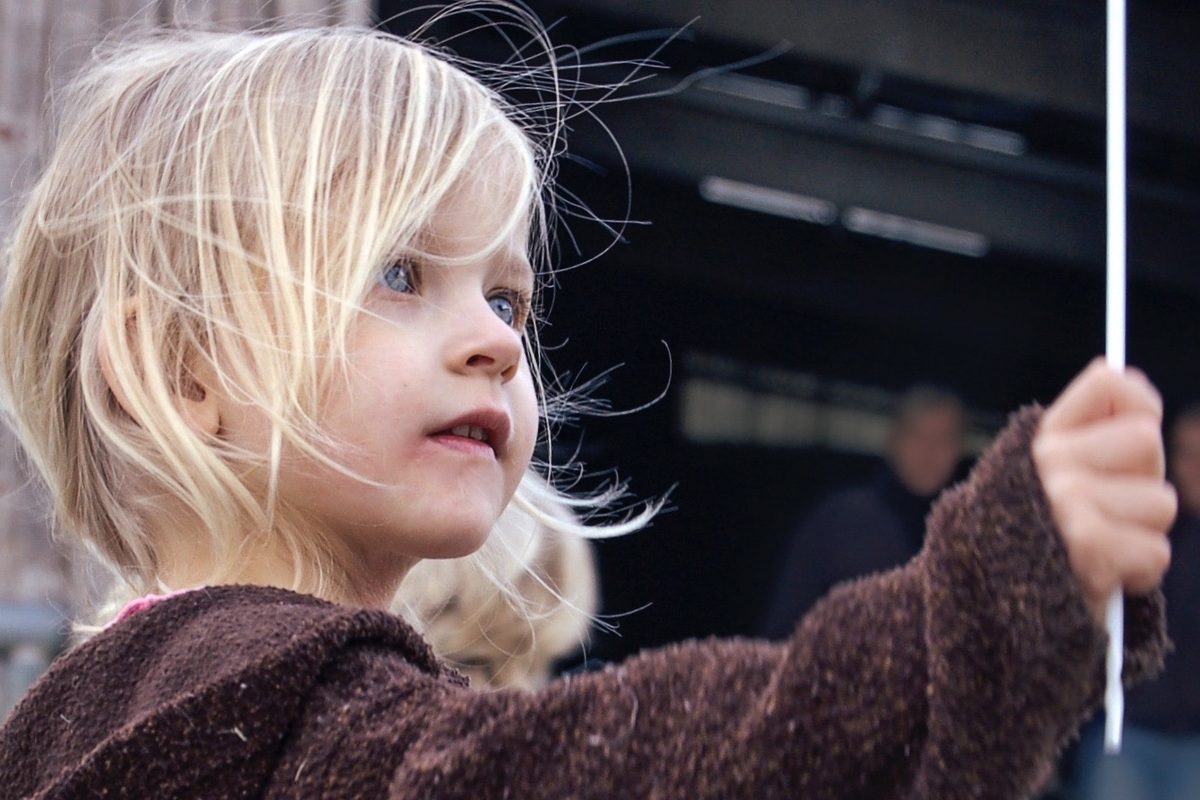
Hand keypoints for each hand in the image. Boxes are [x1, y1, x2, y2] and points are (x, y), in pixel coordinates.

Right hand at [1032, 359, 1175, 625]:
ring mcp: (1067, 500)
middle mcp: (1049, 461)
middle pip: (1146, 441)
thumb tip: (1132, 376)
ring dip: (1142, 535)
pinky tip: (1103, 577)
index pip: (1109, 383)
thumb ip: (1091, 433)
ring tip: (1102, 551)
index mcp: (1040, 440)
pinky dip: (1138, 574)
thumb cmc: (1029, 543)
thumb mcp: (1046, 479)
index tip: (1128, 444)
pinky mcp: (1088, 546)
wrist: (983, 613)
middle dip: (1143, 481)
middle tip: (1110, 512)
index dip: (1138, 406)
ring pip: (1161, 502)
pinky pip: (1156, 551)